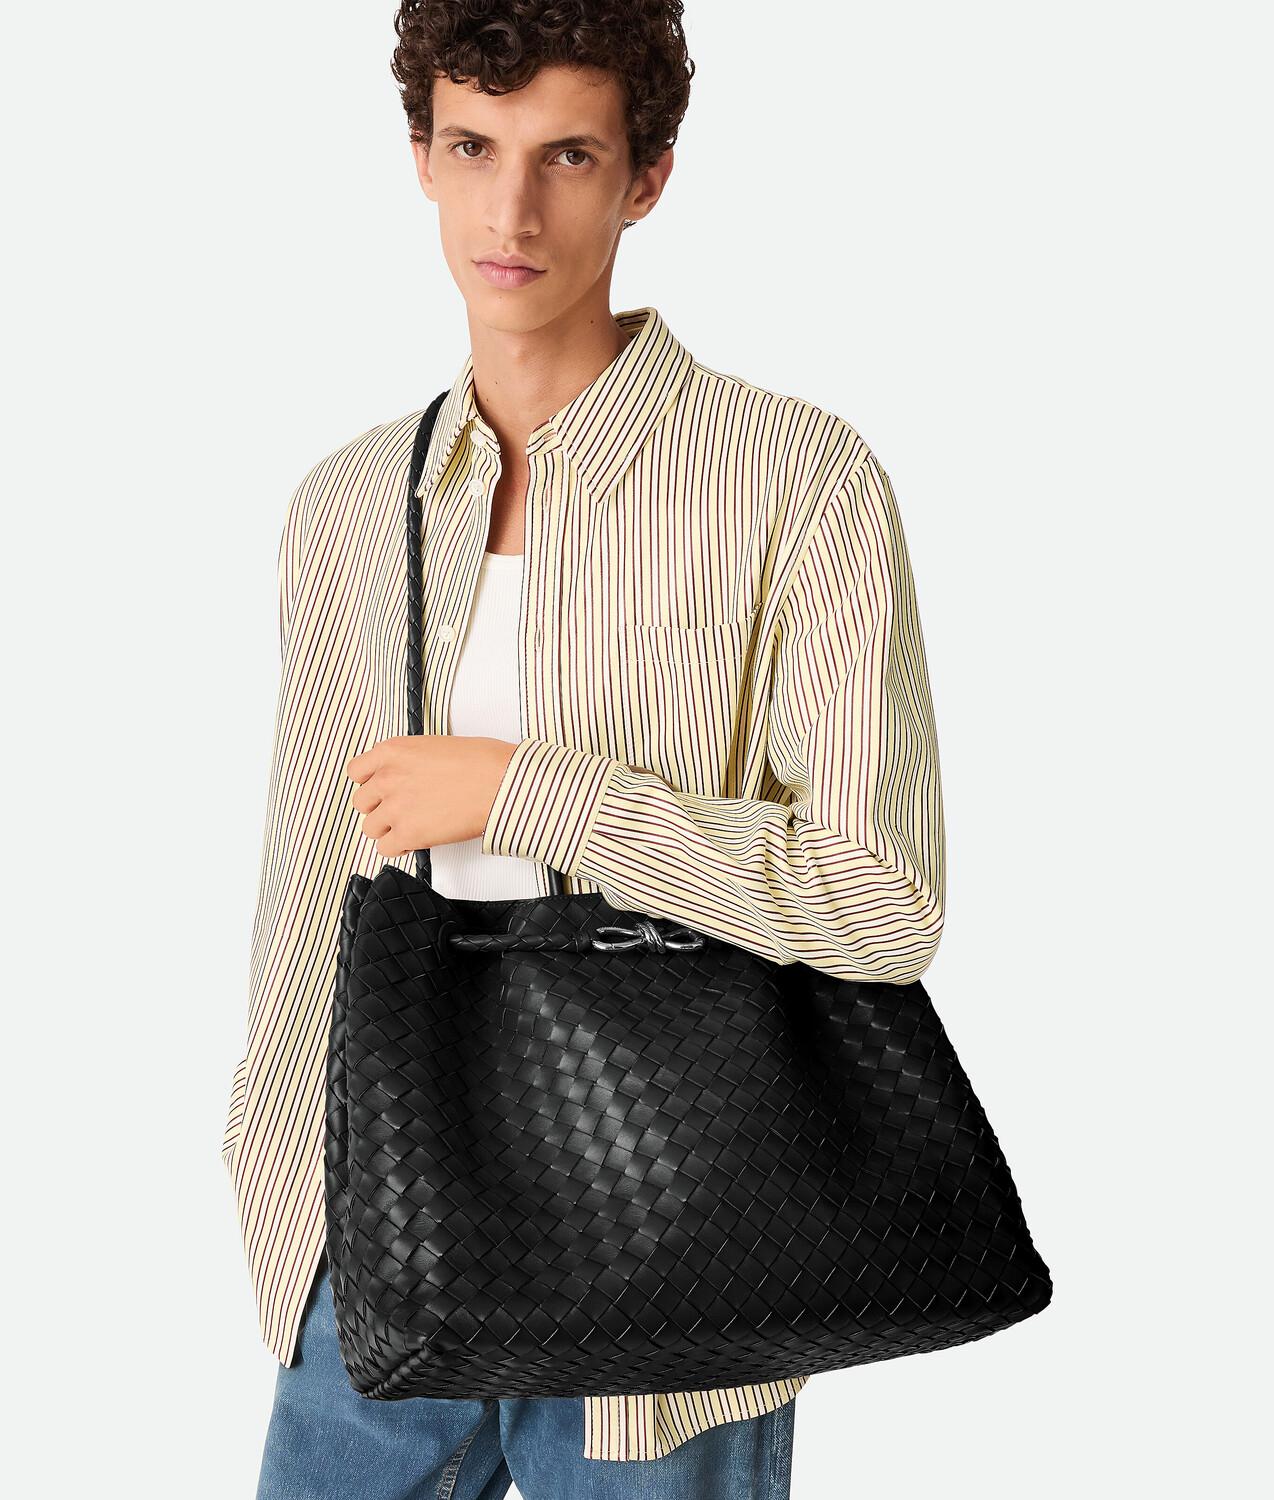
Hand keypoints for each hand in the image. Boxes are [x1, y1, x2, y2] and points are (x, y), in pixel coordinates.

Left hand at [345, 735, 517, 856]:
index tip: (381, 789)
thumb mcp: (436, 746)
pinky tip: (416, 840)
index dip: (370, 783)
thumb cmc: (482, 762)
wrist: (501, 783)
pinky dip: (399, 847)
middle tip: (401, 810)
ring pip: (370, 828)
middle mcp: (388, 778)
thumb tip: (411, 777)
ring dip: (388, 829)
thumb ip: (411, 762)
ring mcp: (395, 807)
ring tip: (411, 826)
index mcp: (393, 751)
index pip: (357, 771)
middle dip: (380, 807)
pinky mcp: (408, 833)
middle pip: (362, 802)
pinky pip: (385, 849)